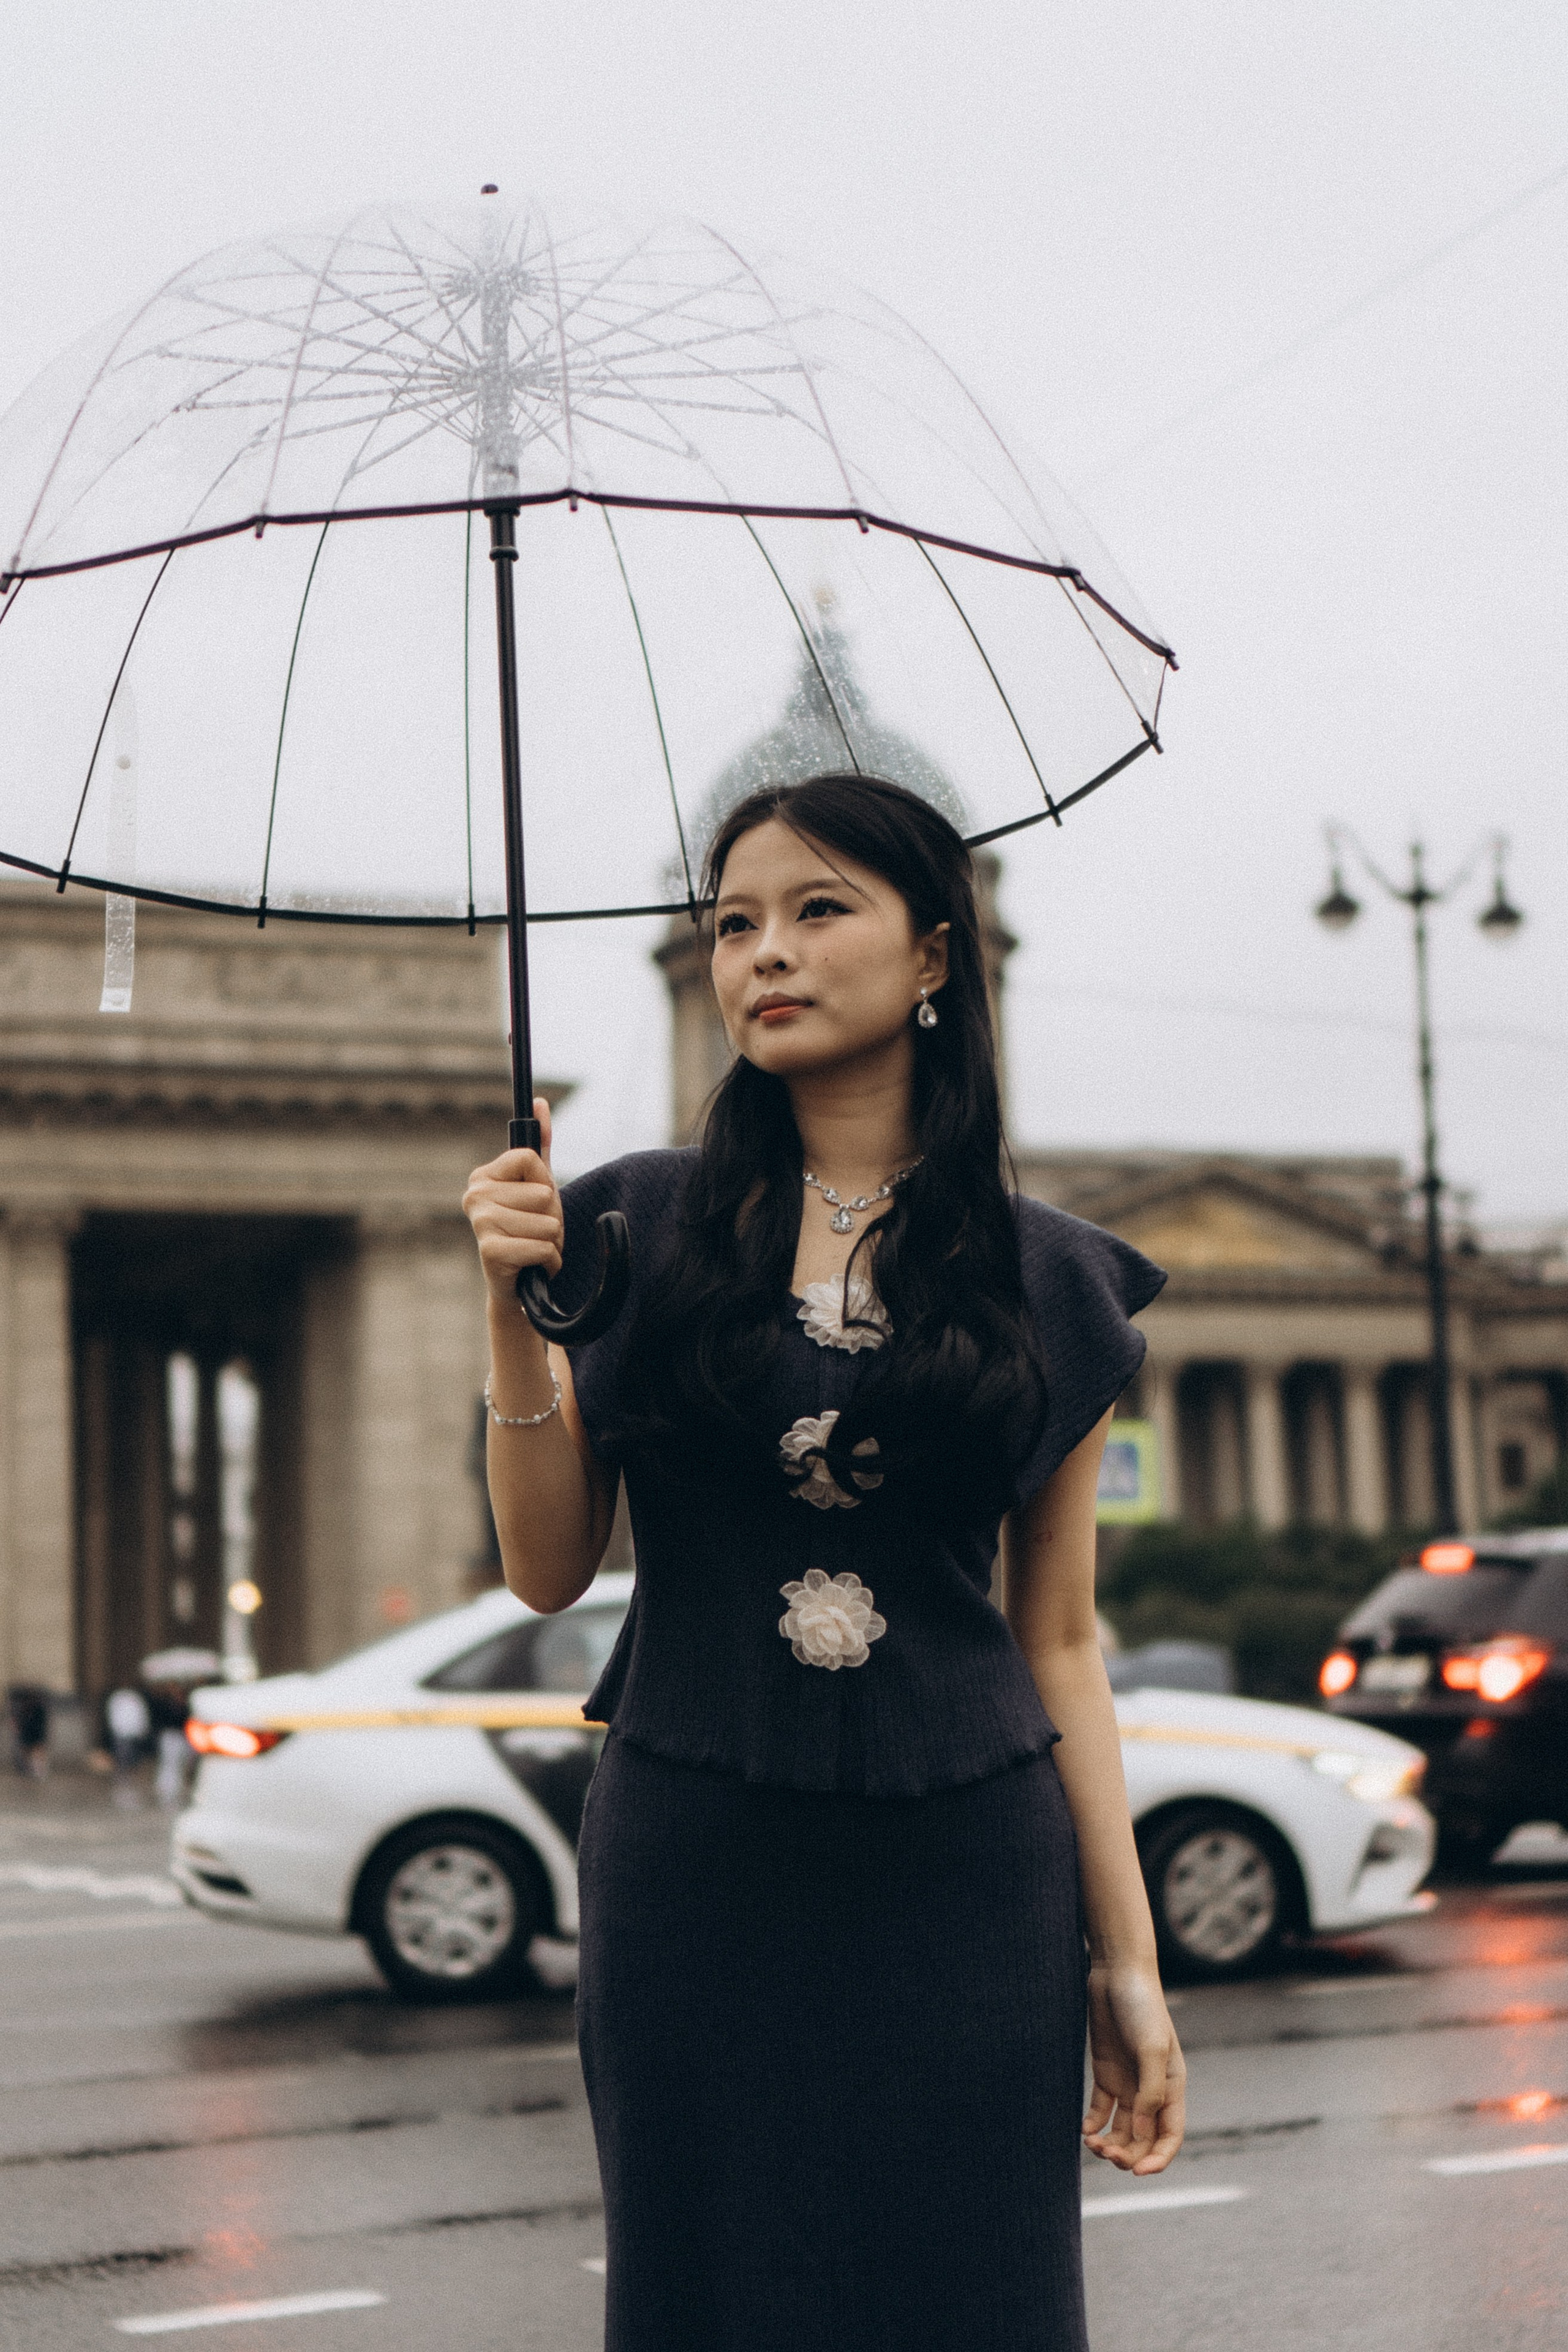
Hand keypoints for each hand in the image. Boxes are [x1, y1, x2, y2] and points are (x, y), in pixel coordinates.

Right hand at [462, 1099, 563, 1308]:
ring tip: (534, 1249)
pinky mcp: (490, 1252)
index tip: (535, 1201)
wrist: (519, 1286)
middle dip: (552, 1217)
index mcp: (483, 1176)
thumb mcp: (537, 1186)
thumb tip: (540, 1102)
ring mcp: (480, 1224)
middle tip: (535, 1231)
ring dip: (552, 1242)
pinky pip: (542, 1247)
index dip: (544, 1182)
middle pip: (543, 1192)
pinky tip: (532, 1266)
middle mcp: (474, 1196)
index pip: (529, 1158)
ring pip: (547, 1222)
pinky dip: (548, 1260)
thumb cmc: (527, 1232)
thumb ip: (540, 1145)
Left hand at [1082, 1961, 1184, 2173]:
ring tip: (1093, 2144)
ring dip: (1110, 2144)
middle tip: (1106, 2154)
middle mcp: (1151, 2090)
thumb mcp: (1151, 2049)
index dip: (1158, 2159)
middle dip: (1128, 2155)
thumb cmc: (1141, 2006)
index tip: (1139, 2173)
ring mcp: (1128, 2083)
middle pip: (1144, 2139)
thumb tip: (1143, 2133)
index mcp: (1172, 2088)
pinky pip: (1102, 2111)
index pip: (1170, 2136)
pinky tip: (1085, 2131)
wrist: (1116, 1972)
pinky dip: (1094, 2125)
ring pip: (1123, 2130)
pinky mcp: (1106, 2074)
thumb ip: (1150, 2092)